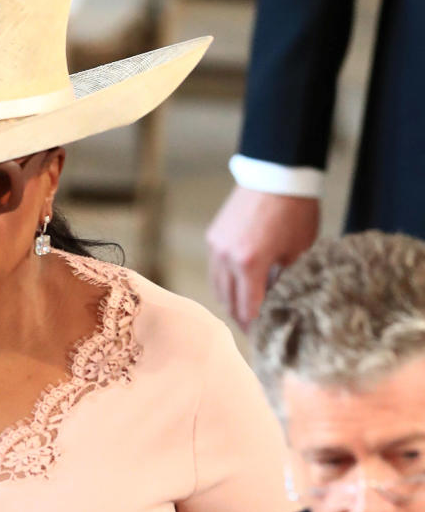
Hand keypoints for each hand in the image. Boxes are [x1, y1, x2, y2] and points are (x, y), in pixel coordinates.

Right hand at [206, 187, 318, 328]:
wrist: (276, 174)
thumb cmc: (295, 211)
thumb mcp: (299, 251)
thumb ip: (286, 281)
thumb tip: (281, 305)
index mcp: (250, 264)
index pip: (248, 309)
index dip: (257, 327)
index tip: (264, 337)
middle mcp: (226, 258)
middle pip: (229, 303)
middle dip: (243, 319)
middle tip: (257, 329)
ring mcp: (216, 247)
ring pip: (218, 289)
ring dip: (232, 302)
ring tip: (247, 310)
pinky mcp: (213, 237)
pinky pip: (215, 271)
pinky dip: (225, 283)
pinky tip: (239, 286)